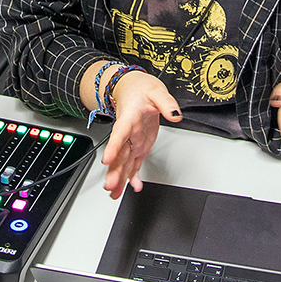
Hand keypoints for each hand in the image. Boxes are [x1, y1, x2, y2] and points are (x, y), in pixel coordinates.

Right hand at [100, 70, 180, 198]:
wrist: (133, 88)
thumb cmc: (140, 89)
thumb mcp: (156, 91)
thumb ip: (166, 103)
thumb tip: (174, 114)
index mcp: (128, 119)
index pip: (119, 134)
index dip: (112, 147)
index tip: (106, 159)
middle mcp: (127, 133)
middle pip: (118, 154)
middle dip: (113, 171)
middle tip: (110, 185)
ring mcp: (132, 142)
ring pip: (122, 162)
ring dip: (119, 178)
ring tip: (114, 193)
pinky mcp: (137, 146)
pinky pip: (133, 163)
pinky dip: (132, 176)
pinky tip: (133, 186)